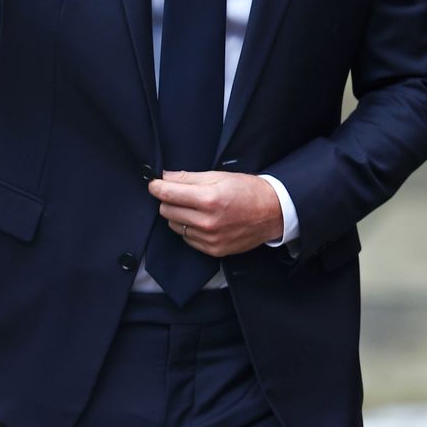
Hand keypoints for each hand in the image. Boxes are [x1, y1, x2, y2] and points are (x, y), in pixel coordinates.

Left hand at [148, 170, 283, 255]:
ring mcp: (210, 239)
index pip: (168, 194)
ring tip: (194, 207)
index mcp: (209, 199)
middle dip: (169, 200)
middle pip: (167, 211)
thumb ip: (188, 178)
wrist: (272, 213)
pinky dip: (189, 229)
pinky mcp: (214, 251)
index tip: (153, 183)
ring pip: (175, 226)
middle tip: (178, 193)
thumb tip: (164, 176)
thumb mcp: (218, 176)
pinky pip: (187, 239)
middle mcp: (207, 222)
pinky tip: (202, 220)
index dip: (156, 187)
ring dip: (178, 216)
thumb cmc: (246, 190)